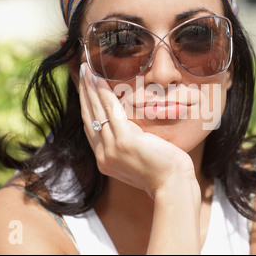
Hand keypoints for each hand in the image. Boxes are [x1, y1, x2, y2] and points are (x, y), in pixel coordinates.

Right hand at [78, 63, 195, 197]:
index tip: (85, 89)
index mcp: (105, 159)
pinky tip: (99, 80)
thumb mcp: (138, 158)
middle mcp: (103, 155)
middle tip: (82, 72)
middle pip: (89, 117)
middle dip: (84, 93)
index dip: (87, 106)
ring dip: (90, 88)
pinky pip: (110, 111)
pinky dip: (104, 93)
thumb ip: (128, 144)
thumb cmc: (163, 171)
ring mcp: (111, 149)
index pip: (91, 128)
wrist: (172, 185)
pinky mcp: (124, 142)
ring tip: (87, 70)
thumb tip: (129, 128)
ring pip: (96, 112)